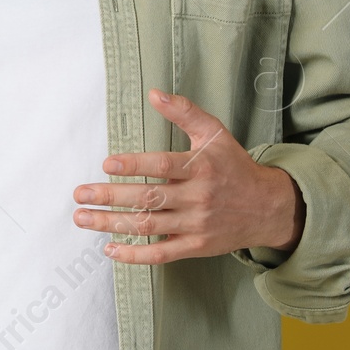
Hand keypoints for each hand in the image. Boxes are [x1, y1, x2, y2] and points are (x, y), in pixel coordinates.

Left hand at [70, 88, 305, 264]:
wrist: (269, 208)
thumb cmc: (234, 166)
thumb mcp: (215, 134)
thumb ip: (185, 112)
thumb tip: (154, 94)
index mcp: (200, 167)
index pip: (163, 166)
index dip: (134, 165)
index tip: (107, 163)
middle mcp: (197, 197)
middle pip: (149, 198)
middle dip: (110, 197)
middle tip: (80, 194)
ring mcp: (196, 225)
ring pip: (149, 226)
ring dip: (112, 224)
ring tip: (82, 217)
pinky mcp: (195, 246)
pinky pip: (162, 254)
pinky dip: (135, 255)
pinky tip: (109, 249)